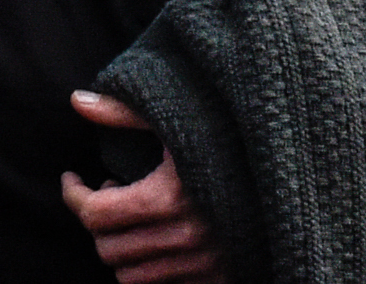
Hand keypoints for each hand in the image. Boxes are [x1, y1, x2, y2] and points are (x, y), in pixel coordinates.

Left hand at [59, 90, 221, 279]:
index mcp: (167, 199)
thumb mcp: (177, 116)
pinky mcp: (218, 278)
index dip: (74, 195)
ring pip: (130, 277)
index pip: (95, 213)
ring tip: (132, 215)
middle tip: (108, 192)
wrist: (292, 167)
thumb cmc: (230, 135)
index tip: (73, 179)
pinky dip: (150, 267)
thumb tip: (75, 100)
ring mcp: (201, 265)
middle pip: (108, 248)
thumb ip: (124, 112)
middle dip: (97, 221)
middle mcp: (182, 239)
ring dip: (121, 247)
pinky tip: (158, 235)